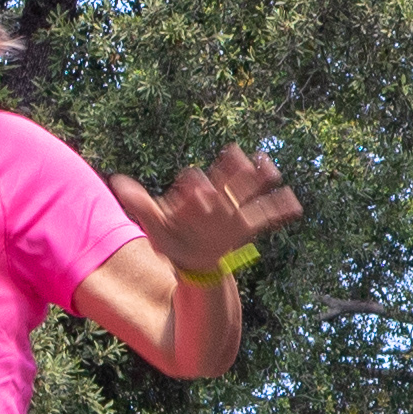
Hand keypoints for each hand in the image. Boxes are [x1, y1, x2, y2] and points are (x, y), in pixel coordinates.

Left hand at [113, 144, 303, 277]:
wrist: (193, 259)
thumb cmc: (173, 238)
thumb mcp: (156, 225)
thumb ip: (141, 204)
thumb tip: (118, 181)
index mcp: (194, 193)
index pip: (195, 184)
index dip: (194, 186)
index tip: (195, 189)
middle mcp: (217, 196)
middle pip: (226, 177)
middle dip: (233, 167)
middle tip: (238, 154)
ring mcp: (233, 209)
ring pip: (247, 190)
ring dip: (258, 179)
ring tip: (270, 168)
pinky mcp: (246, 225)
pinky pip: (265, 215)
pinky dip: (280, 208)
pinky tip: (294, 204)